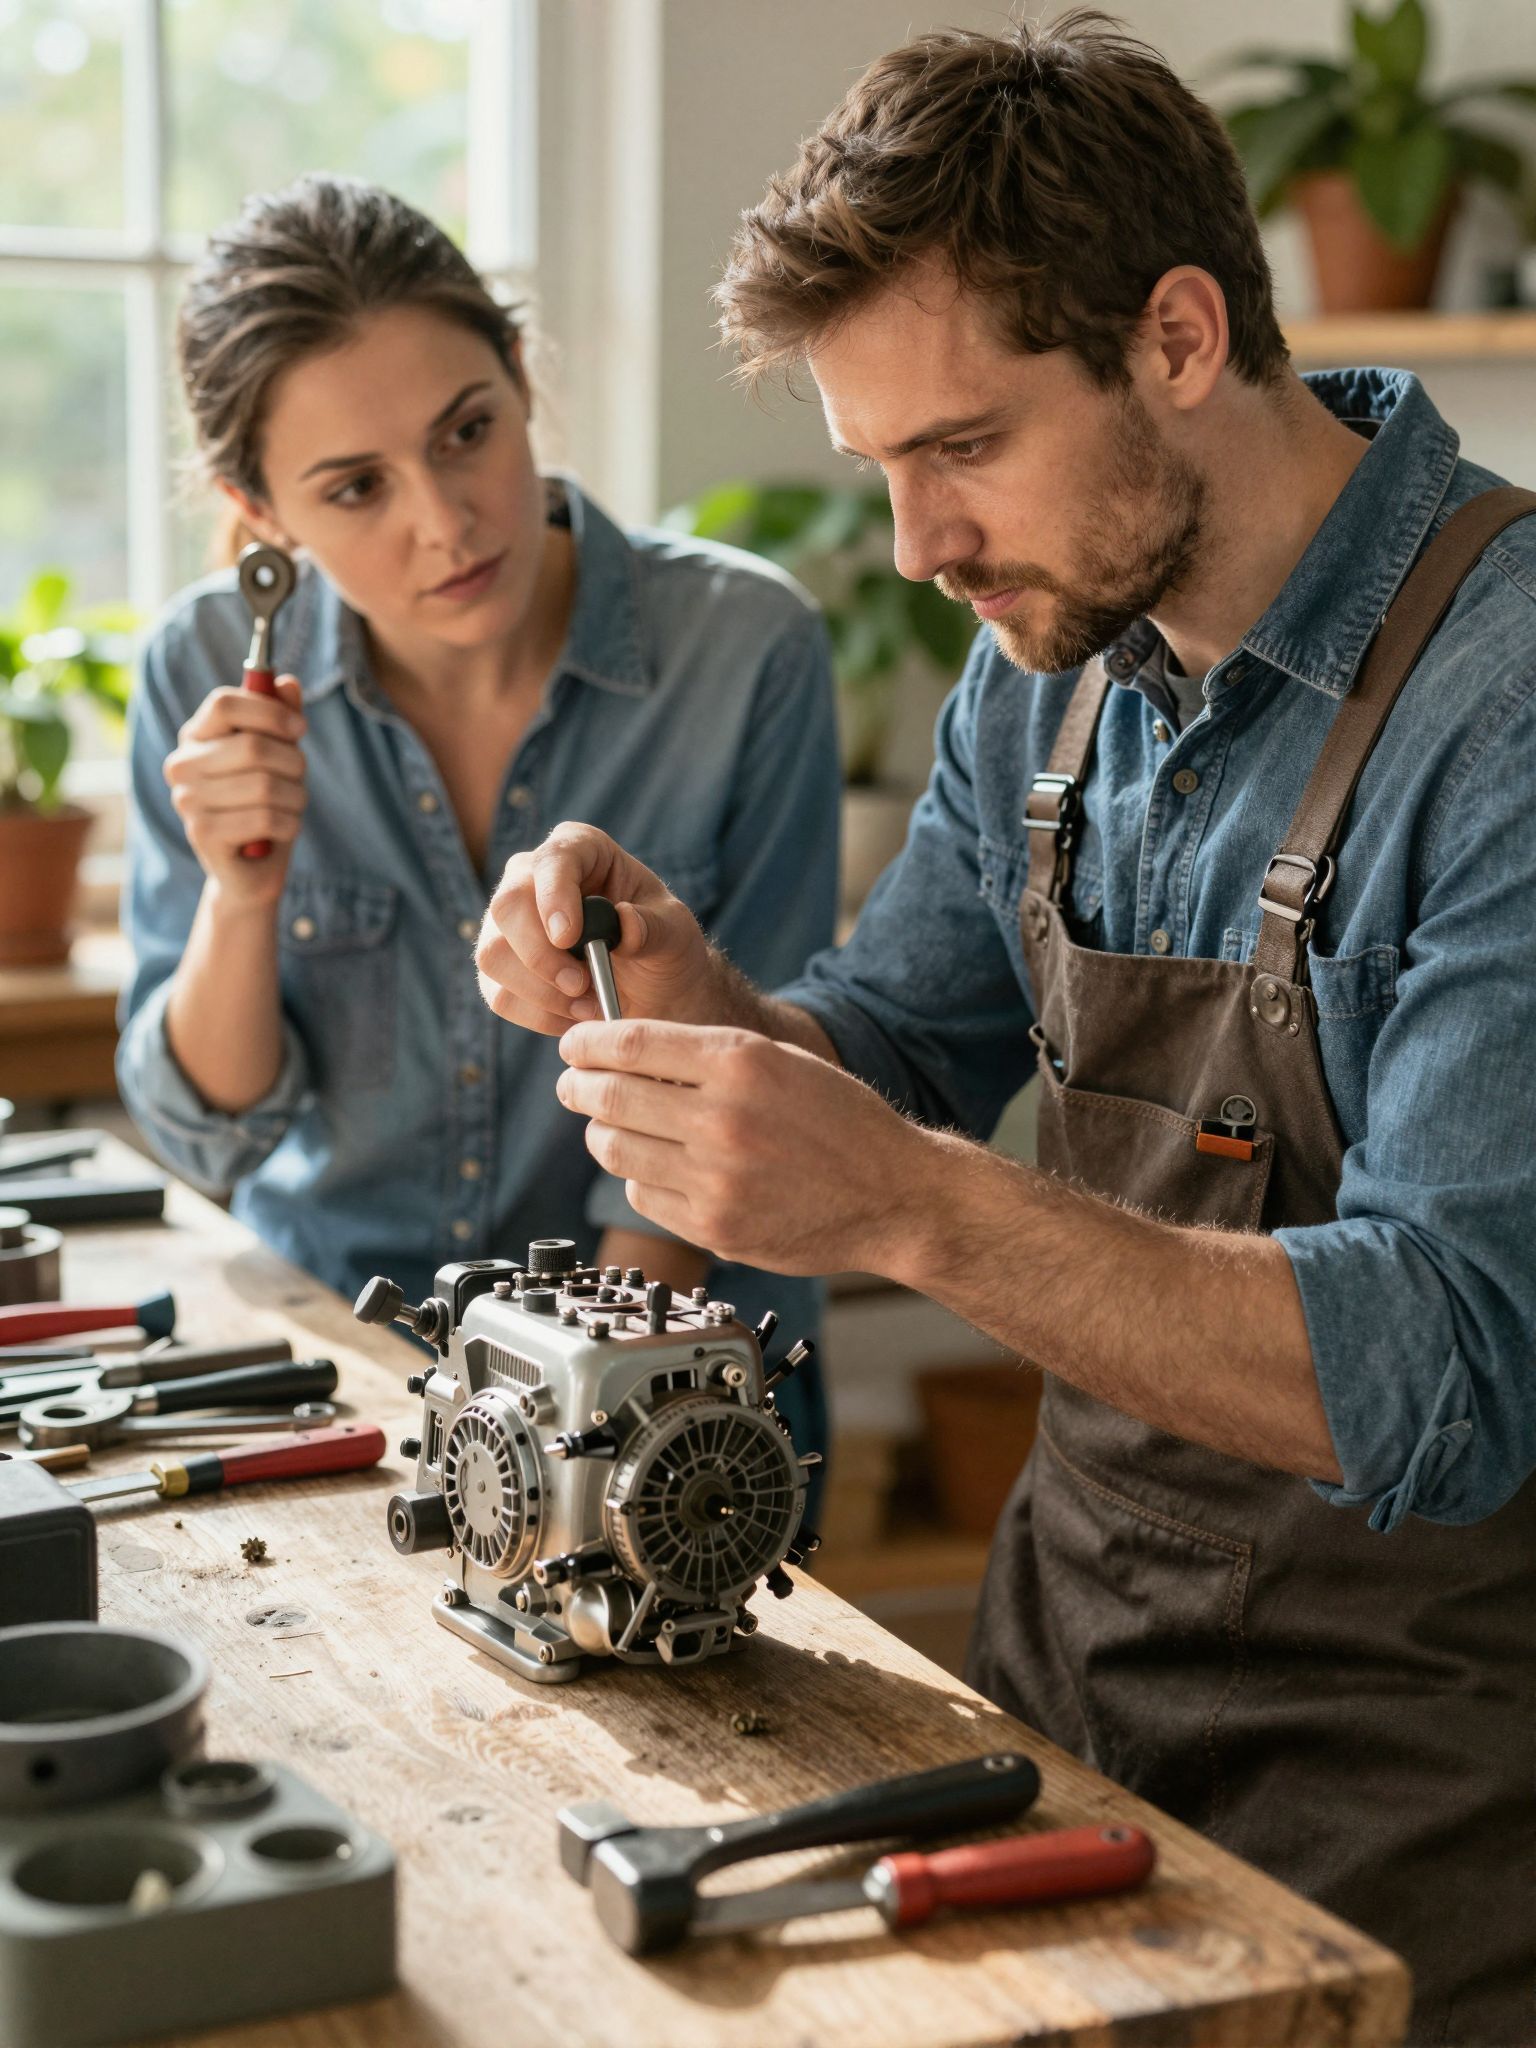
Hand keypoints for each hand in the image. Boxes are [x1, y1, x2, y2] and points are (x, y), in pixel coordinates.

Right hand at [163, 677, 306, 905]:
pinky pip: (266, 818)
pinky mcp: (202, 834)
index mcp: (196, 737)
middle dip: (293, 763)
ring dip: (295, 797)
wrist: (251, 871)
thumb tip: (287, 683)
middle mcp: (182, 765)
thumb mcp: (279, 758)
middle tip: (299, 778)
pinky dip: (290, 824)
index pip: (224, 703)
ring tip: (290, 806)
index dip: (270, 712)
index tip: (299, 729)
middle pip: (253, 746)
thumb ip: (281, 719)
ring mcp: (187, 800)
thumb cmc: (266, 805)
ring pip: (266, 785)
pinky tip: (283, 830)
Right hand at [477, 823, 715, 1035]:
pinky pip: (499, 995)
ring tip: (589, 1004)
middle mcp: (534, 877)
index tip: (568, 937)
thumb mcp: (676, 933)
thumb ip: (654, 927)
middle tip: (580, 985)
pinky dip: (538, 1015)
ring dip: (542, 993)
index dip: (553, 896)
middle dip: (540, 956)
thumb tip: (625, 923)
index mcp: (582, 850)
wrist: (656, 990)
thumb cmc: (664, 946)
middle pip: (507, 906)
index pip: (553, 859)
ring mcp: (510, 923)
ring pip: (493, 955)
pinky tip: (574, 1016)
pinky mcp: (502, 968)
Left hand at [555, 1017, 927, 1276]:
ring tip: (609, 1127)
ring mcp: (716, 1178)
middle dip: (578, 1087)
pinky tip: (659, 1168)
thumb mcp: (780, 1061)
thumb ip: (707, 1054)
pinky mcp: (714, 1227)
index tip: (574, 1045)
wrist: (894, 1195)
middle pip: (608, 1096)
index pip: (628, 1043)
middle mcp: (723, 1118)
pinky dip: (639, 1178)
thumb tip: (625, 1051)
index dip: (586, 1042)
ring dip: (601, 1134)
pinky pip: (643, 1195)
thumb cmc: (841, 1123)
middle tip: (574, 1085)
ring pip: (615, 1150)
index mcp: (740, 1062)